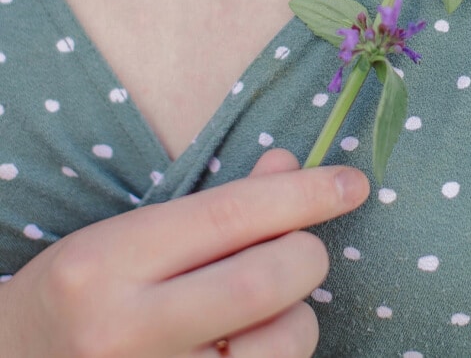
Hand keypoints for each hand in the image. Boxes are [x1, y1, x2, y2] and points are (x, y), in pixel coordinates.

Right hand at [0, 149, 368, 357]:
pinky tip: (249, 340)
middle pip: (265, 281)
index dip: (304, 195)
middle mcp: (128, 328)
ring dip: (299, 314)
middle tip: (299, 249)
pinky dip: (279, 350)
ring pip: (282, 341)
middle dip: (305, 254)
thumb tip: (290, 167)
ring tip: (267, 308)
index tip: (351, 183)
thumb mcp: (129, 235)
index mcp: (109, 262)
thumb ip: (216, 204)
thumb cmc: (81, 294)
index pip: (231, 214)